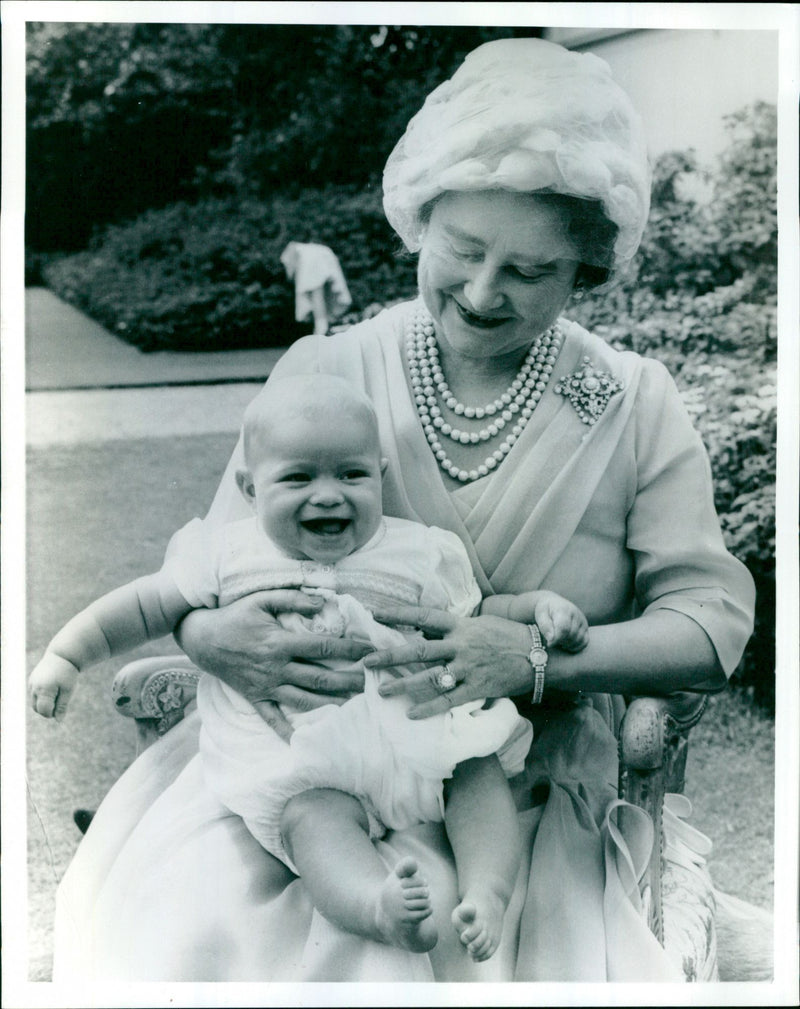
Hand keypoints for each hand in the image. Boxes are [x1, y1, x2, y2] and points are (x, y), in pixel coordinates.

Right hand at [29, 653, 77, 719]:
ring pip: (34, 703)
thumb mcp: (68, 690)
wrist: (62, 655)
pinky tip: (52, 689)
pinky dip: (41, 697)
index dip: (53, 713)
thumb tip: (58, 721)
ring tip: (57, 694)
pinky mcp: (31, 681)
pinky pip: (34, 695)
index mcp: (44, 690)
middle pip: (37, 709)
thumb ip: (62, 706)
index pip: (44, 711)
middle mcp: (35, 687)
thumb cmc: (68, 673)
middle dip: (48, 710)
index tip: (62, 706)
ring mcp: (31, 684)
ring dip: (44, 704)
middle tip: (60, 701)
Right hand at [175, 590, 370, 718]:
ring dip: (330, 703)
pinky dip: (286, 731)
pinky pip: (272, 718)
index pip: (323, 647)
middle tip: (371, 683)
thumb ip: (293, 599)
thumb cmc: (235, 616)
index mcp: (279, 643)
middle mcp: (275, 668)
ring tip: (354, 704)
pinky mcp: (254, 697)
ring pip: (303, 700)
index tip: (370, 650)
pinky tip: (302, 742)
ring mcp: (265, 686)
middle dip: (348, 681)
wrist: (202, 638)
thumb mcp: (262, 599)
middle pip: (319, 678)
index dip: (349, 649)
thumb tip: (323, 602)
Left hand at [364, 604, 532, 719]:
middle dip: (390, 656)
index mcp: (460, 625)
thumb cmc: (508, 636)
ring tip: (381, 691)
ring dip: (403, 685)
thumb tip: (426, 632)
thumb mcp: (479, 624)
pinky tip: (411, 715)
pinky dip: (429, 708)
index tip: (375, 613)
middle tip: (366, 661)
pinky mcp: (477, 688)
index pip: (423, 616)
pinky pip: (449, 700)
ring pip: (429, 678)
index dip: (399, 614)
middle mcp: (460, 645)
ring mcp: (468, 668)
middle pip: (419, 651)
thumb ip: (454, 629)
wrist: (539, 654)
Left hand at [532, 591, 587, 652]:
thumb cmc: (545, 610)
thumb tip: (551, 639)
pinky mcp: (586, 627)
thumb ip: (544, 626)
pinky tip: (566, 645)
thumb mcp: (540, 615)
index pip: (564, 628)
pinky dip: (576, 647)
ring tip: (558, 640)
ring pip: (578, 640)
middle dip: (561, 642)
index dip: (556, 639)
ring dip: (567, 644)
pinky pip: (585, 642)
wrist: (553, 604)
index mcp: (564, 609)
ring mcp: (582, 621)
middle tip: (552, 640)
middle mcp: (576, 614)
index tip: (549, 644)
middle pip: (571, 636)